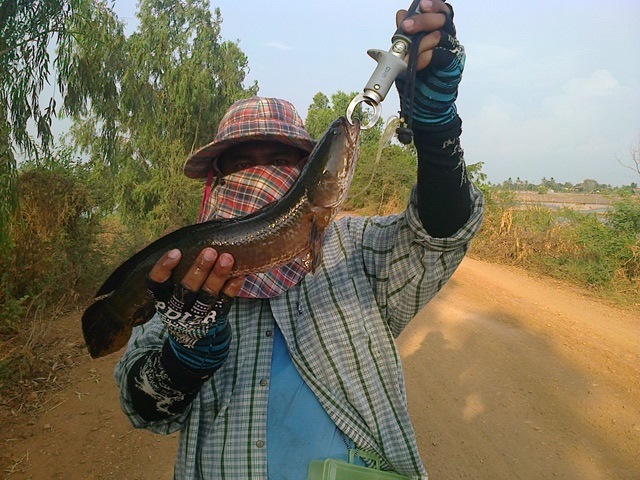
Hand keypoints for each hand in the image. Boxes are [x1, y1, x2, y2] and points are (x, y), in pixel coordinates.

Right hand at [146, 248, 244, 371]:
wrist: (194, 341)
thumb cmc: (184, 304)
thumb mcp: (172, 293)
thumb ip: (180, 271)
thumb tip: (198, 236)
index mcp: (163, 299)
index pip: (156, 284)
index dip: (164, 268)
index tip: (176, 252)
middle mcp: (178, 309)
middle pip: (186, 289)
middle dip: (199, 269)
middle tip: (210, 251)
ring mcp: (197, 316)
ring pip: (207, 296)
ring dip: (218, 277)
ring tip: (227, 258)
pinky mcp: (215, 319)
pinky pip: (224, 303)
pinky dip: (232, 288)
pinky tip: (239, 275)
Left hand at [396, 0, 464, 126]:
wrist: (423, 103)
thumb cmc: (416, 77)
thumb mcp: (404, 53)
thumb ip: (404, 34)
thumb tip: (401, 13)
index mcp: (437, 31)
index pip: (440, 11)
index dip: (433, 5)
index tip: (420, 5)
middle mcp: (447, 37)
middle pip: (443, 18)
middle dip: (423, 20)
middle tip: (407, 27)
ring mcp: (451, 51)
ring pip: (442, 35)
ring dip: (422, 41)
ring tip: (409, 52)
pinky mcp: (452, 66)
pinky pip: (441, 55)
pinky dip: (426, 57)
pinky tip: (417, 63)